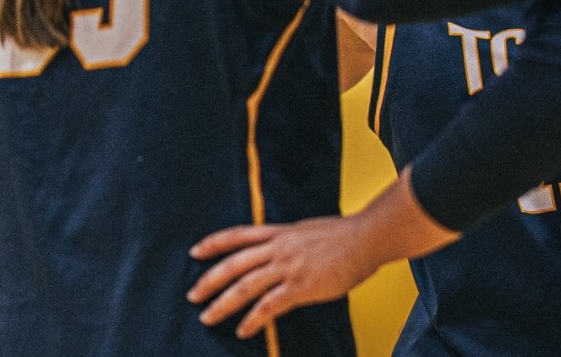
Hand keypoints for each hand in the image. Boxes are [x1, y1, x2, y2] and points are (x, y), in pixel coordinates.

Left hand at [187, 171, 453, 338]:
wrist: (367, 237)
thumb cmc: (345, 235)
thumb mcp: (308, 230)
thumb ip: (290, 241)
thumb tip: (280, 251)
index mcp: (280, 232)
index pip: (238, 235)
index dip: (214, 243)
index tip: (195, 252)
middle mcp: (279, 248)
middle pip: (234, 264)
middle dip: (209, 281)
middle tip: (192, 296)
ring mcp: (288, 267)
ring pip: (245, 286)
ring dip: (223, 303)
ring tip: (208, 318)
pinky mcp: (301, 287)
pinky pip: (269, 306)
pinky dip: (253, 320)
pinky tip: (243, 330)